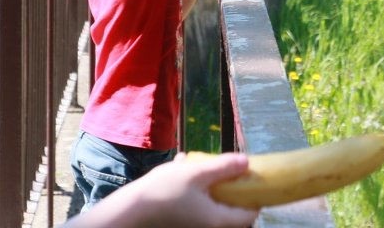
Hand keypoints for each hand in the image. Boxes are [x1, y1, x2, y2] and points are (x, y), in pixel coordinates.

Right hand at [62, 152, 257, 227]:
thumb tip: (247, 162)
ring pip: (213, 209)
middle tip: (231, 171)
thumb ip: (224, 167)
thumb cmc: (164, 192)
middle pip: (232, 214)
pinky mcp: (181, 223)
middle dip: (234, 192)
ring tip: (205, 168)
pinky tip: (185, 170)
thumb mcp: (196, 173)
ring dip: (214, 190)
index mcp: (218, 220)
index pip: (250, 216)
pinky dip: (198, 193)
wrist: (128, 211)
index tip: (253, 178)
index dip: (255, 197)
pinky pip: (197, 208)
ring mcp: (194, 227)